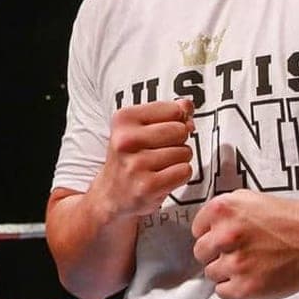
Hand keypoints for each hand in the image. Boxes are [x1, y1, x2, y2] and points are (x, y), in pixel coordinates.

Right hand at [91, 98, 194, 218]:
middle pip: (180, 130)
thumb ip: (167, 111)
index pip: (174, 110)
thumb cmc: (131, 156)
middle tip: (161, 151)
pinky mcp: (147, 186)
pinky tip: (164, 177)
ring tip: (160, 166)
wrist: (112, 193)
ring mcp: (136, 164)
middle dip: (179, 141)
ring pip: (185, 152)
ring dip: (179, 160)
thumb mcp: (140, 127)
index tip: (166, 131)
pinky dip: (181, 175)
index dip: (178, 120)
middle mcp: (126, 140)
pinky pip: (185, 171)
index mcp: (124, 119)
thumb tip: (187, 105)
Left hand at [191, 189, 298, 298]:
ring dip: (226, 271)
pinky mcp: (247, 287)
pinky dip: (234, 288)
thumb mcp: (248, 199)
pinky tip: (250, 278)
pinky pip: (223, 292)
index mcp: (223, 209)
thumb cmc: (285, 218)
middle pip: (200, 252)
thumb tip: (204, 229)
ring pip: (211, 273)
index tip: (223, 238)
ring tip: (248, 264)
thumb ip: (223, 212)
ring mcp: (236, 262)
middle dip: (215, 253)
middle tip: (236, 252)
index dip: (210, 235)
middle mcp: (225, 234)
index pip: (196, 230)